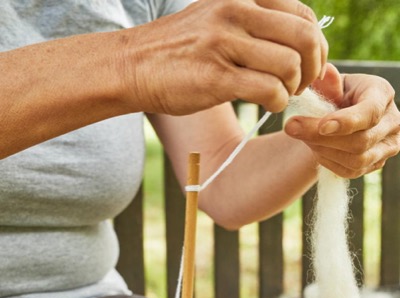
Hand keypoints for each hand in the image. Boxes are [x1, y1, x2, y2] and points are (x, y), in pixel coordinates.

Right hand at [121, 0, 327, 114]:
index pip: (303, 13)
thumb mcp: (217, 16)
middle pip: (304, 37)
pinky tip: (268, 105)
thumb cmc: (180, 49)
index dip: (316, 44)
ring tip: (281, 95)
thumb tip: (297, 41)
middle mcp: (236, 11)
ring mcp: (225, 43)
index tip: (308, 65)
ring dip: (294, 87)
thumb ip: (254, 20)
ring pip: (290, 64)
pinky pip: (269, 89)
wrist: (134, 65)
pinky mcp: (217, 77)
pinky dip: (278, 102)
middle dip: (313, 67)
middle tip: (301, 84)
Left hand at [284, 63, 399, 177]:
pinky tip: (316, 150)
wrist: (341, 115)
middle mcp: (392, 122)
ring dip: (324, 152)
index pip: (369, 112)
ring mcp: (387, 146)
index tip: (321, 126)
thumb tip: (324, 74)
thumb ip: (328, 82)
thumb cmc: (336, 94)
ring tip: (305, 138)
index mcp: (382, 94)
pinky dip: (328, 163)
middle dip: (323, 139)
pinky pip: (350, 172)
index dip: (346, 122)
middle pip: (361, 141)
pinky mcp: (376, 164)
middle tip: (292, 128)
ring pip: (356, 161)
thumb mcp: (332, 84)